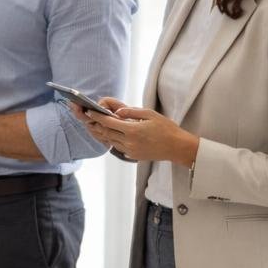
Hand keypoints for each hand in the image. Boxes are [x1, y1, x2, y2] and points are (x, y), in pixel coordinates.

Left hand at [79, 102, 199, 166]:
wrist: (177, 147)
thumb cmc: (166, 128)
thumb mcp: (150, 114)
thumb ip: (131, 112)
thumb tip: (116, 112)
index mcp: (132, 130)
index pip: (109, 122)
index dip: (97, 116)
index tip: (89, 111)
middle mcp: (129, 142)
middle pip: (106, 132)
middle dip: (97, 124)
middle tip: (90, 116)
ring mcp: (130, 150)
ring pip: (110, 140)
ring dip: (103, 132)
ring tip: (97, 124)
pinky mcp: (132, 155)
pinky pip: (117, 146)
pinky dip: (112, 139)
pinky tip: (110, 133)